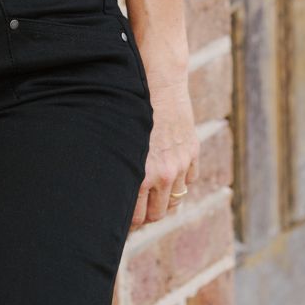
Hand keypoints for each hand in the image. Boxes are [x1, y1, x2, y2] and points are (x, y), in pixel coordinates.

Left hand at [129, 72, 198, 229]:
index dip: (128, 222)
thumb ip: (120, 169)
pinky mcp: (192, 152)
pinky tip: (168, 173)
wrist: (157, 82)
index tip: (120, 221)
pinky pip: (189, 180)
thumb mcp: (119, 142)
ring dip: (163, 201)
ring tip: (150, 197)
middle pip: (156, 214)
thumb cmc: (129, 108)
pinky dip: (181, 180)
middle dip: (145, 216)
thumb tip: (111, 194)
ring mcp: (180, 164)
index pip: (136, 217)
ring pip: (174, 201)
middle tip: (134, 212)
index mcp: (140, 174)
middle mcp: (163, 174)